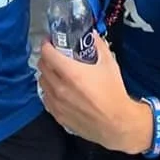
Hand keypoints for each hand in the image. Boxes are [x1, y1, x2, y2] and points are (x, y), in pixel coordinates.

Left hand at [38, 36, 150, 153]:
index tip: (51, 42)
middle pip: (42, 66)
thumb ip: (98, 45)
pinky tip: (58, 89)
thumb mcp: (109, 64)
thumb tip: (91, 35)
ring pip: (42, 82)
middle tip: (55, 54)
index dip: (47, 44)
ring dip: (47, 74)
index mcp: (71, 73)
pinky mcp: (58, 116)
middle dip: (46, 57)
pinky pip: (46, 98)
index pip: (47, 53)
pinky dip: (49, 90)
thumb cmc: (114, 94)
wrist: (117, 124)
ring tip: (56, 72)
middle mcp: (60, 88)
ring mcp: (57, 103)